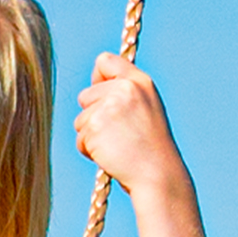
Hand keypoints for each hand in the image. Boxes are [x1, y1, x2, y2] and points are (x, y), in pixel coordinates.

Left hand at [74, 52, 208, 236]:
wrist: (158, 176)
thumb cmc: (152, 149)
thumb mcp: (146, 110)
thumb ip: (124, 94)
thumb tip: (94, 90)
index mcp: (140, 82)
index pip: (105, 61)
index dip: (97, 79)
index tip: (102, 96)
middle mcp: (125, 89)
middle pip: (86, 95)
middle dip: (93, 116)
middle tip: (118, 135)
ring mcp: (109, 107)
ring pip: (80, 119)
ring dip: (91, 136)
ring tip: (117, 147)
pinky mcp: (94, 126)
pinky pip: (79, 137)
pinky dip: (89, 150)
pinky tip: (110, 155)